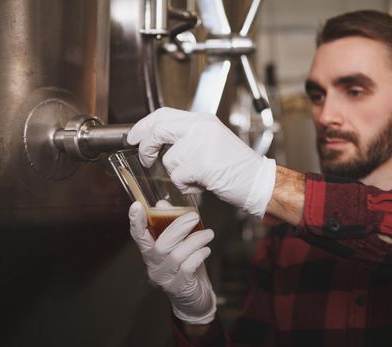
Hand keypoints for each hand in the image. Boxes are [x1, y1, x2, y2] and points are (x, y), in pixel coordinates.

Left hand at [127, 107, 275, 216]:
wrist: (258, 181)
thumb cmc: (235, 166)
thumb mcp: (211, 141)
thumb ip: (186, 137)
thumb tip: (156, 141)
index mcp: (202, 120)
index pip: (163, 113)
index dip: (143, 125)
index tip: (133, 137)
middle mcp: (201, 127)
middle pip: (158, 130)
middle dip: (146, 147)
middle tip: (145, 159)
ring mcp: (202, 144)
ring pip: (169, 160)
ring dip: (178, 175)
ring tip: (197, 178)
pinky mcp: (202, 163)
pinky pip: (178, 177)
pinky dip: (186, 187)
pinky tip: (202, 185)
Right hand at [129, 201, 216, 323]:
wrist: (193, 299)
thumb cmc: (185, 266)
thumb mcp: (177, 244)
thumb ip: (169, 225)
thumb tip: (162, 204)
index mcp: (150, 253)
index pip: (139, 236)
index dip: (136, 221)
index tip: (136, 205)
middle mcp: (154, 266)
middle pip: (161, 245)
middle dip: (178, 227)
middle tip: (194, 216)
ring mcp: (165, 278)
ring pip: (177, 255)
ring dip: (195, 240)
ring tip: (209, 234)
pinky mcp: (178, 287)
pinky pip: (188, 267)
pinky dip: (199, 255)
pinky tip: (206, 250)